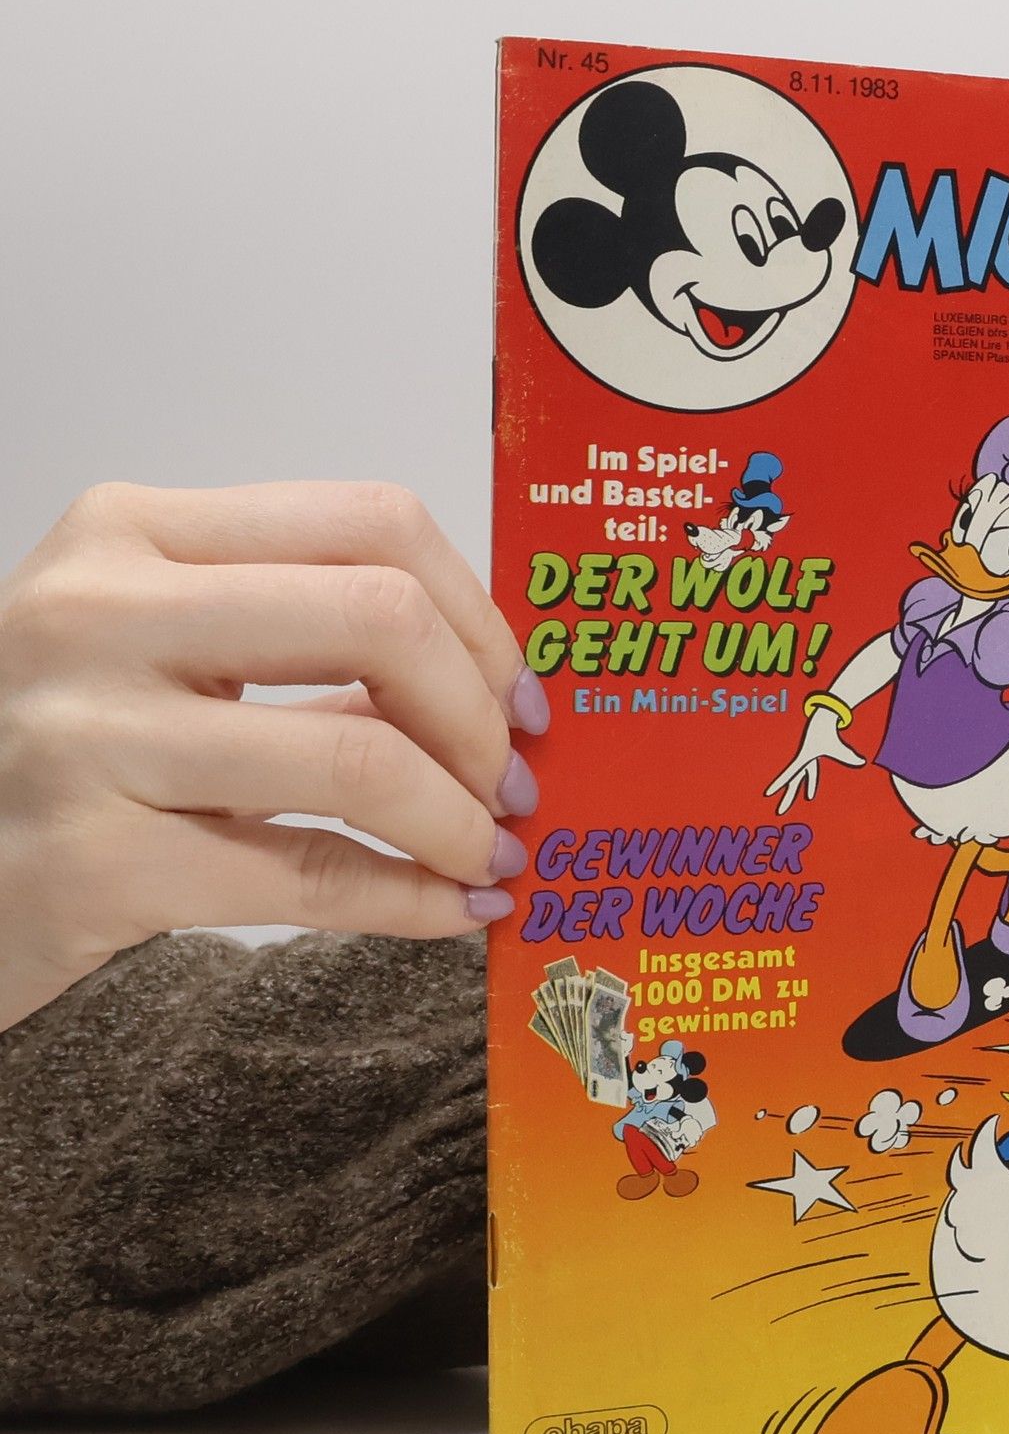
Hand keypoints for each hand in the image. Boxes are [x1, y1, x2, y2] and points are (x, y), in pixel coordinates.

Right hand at [0, 482, 547, 1032]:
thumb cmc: (63, 751)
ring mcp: (88, 736)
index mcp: (133, 532)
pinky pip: (312, 877)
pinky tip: (453, 909)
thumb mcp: (157, 649)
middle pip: (384, 619)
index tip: (520, 696)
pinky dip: (413, 900)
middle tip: (511, 783)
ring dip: (461, 820)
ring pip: (360, 756)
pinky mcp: (93, 865)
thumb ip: (302, 638)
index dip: (481, 618)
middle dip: (481, 716)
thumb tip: (493, 686)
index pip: (374, 524)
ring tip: (488, 853)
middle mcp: (101, 612)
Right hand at [764, 706, 865, 813]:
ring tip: (797, 803)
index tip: (767, 792)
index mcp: (804, 759)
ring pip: (800, 779)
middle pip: (792, 783)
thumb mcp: (839, 747)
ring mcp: (805, 760)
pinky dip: (810, 783)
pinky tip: (810, 794)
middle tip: (780, 811)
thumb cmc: (830, 732)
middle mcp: (802, 761)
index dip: (778, 783)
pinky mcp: (810, 758)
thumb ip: (849, 756)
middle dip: (788, 798)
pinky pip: (808, 774)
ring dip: (800, 791)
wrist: (825, 717)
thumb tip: (862, 762)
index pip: (789, 774)